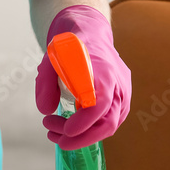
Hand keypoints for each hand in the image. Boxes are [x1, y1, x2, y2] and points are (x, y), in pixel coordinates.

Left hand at [35, 5, 130, 149]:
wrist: (90, 32)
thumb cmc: (70, 44)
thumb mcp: (50, 56)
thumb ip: (45, 82)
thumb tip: (45, 110)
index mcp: (102, 69)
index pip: (100, 102)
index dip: (85, 121)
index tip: (66, 130)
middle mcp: (118, 83)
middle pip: (108, 122)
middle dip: (81, 137)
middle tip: (53, 136)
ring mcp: (123, 92)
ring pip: (110, 125)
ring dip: (83, 135)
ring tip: (54, 131)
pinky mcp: (121, 99)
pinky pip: (110, 121)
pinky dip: (90, 129)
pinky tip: (70, 125)